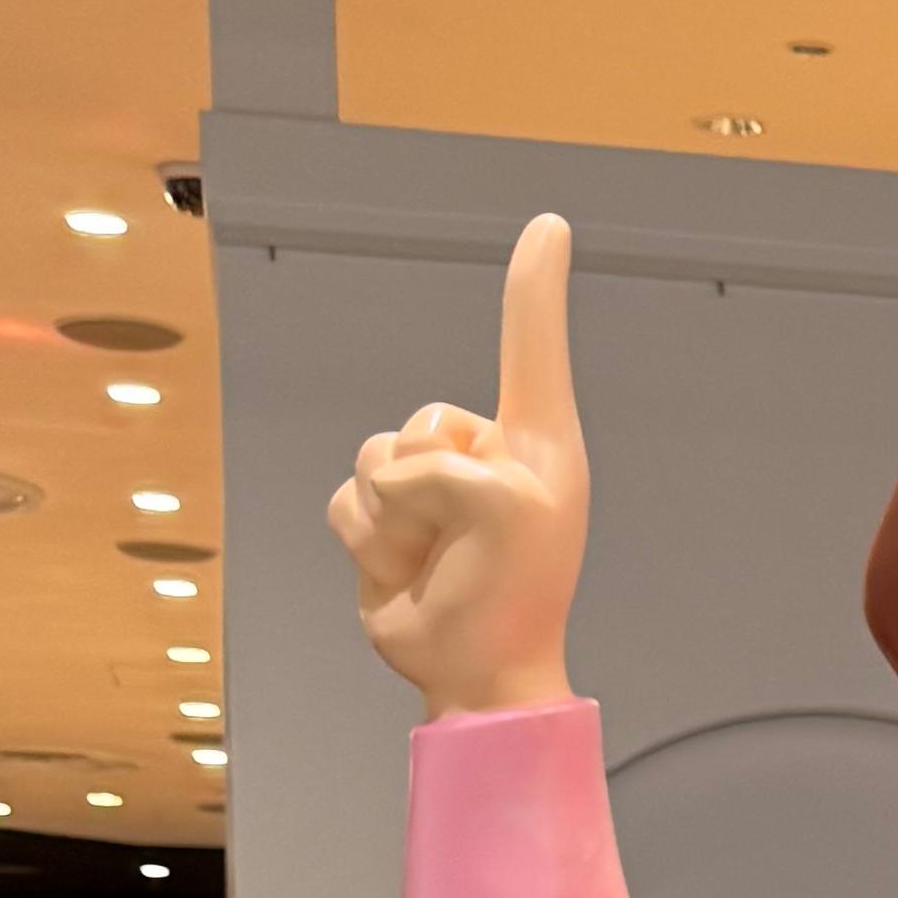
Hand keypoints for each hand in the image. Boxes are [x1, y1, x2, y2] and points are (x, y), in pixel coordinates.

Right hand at [328, 212, 588, 715]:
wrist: (476, 671)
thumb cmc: (517, 593)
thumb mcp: (509, 510)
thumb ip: (448, 466)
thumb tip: (393, 486)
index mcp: (536, 443)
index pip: (532, 348)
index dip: (534, 286)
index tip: (550, 226)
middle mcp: (485, 452)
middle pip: (424, 421)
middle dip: (429, 483)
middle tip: (468, 542)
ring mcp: (431, 485)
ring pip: (375, 455)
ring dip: (396, 521)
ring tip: (434, 562)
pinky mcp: (384, 520)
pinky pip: (347, 499)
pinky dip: (368, 542)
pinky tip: (401, 573)